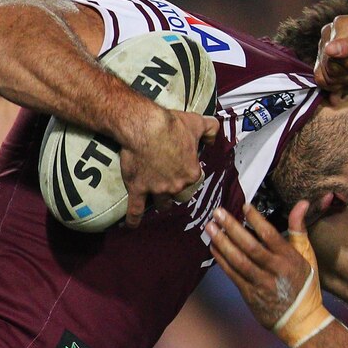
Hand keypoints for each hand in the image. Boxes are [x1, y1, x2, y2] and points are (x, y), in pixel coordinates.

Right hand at [120, 110, 219, 227]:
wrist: (144, 126)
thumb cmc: (171, 125)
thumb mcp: (197, 123)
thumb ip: (211, 129)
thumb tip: (215, 135)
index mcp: (191, 173)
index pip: (194, 181)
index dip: (189, 176)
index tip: (184, 171)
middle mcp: (176, 185)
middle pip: (180, 196)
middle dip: (177, 192)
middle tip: (172, 186)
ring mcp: (157, 189)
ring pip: (162, 204)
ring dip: (161, 203)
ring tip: (158, 202)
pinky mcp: (138, 188)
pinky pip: (136, 209)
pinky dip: (134, 219)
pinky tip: (132, 225)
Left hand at [206, 201, 316, 329]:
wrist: (300, 320)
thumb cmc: (304, 284)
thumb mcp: (307, 255)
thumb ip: (299, 229)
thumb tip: (302, 203)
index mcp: (289, 259)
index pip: (270, 235)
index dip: (256, 220)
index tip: (244, 206)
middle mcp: (275, 270)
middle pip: (250, 246)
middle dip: (232, 227)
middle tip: (217, 212)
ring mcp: (261, 284)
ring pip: (238, 261)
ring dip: (222, 242)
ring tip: (210, 227)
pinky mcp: (249, 295)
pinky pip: (232, 275)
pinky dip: (221, 260)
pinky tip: (213, 247)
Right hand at [314, 15, 347, 90]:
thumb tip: (329, 49)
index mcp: (339, 25)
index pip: (331, 56)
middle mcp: (329, 35)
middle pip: (327, 68)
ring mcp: (326, 50)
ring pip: (325, 77)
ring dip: (347, 79)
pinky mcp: (327, 64)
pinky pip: (324, 82)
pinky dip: (341, 85)